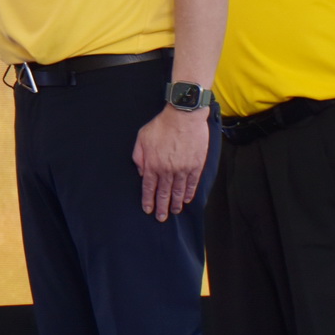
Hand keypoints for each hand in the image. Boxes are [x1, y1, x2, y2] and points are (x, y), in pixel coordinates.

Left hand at [132, 105, 210, 220]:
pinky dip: (189, 193)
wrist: (184, 116)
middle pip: (163, 193)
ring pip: (178, 192)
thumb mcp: (142, 137)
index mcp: (152, 164)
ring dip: (175, 203)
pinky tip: (186, 199)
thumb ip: (139, 156)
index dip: (148, 200)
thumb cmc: (162, 125)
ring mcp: (182, 169)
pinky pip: (191, 184)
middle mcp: (167, 170)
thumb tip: (142, 172)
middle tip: (161, 218)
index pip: (149, 187)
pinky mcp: (195, 166)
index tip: (148, 210)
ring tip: (174, 212)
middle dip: (161, 207)